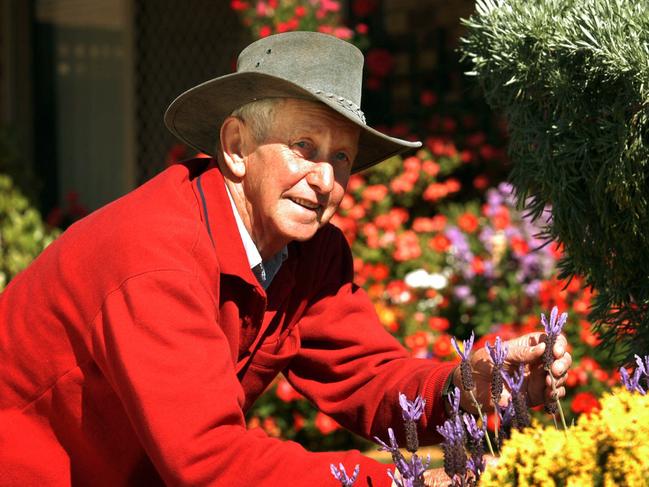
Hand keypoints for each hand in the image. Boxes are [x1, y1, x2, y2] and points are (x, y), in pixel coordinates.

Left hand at [452, 332, 571, 412]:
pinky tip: (549, 396)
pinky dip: (555, 394)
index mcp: (527, 346)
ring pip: (560, 376)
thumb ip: (519, 353)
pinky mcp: (536, 396)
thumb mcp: (496, 356)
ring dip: (560, 379)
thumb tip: (543, 347)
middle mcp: (535, 361)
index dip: (558, 343)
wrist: (468, 390)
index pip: (550, 339)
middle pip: (561, 357)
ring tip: (547, 384)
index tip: (556, 351)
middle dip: (563, 362)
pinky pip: (553, 394)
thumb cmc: (478, 365)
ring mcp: (537, 378)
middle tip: (553, 370)